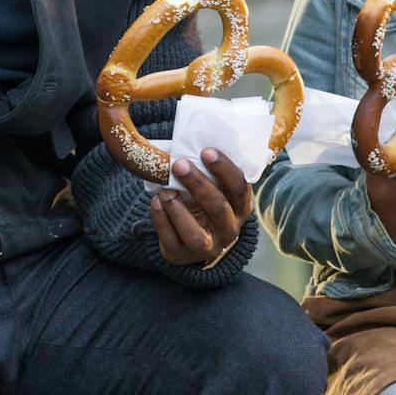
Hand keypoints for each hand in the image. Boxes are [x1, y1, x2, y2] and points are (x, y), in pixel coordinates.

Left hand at [151, 149, 250, 265]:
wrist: (192, 241)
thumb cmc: (203, 203)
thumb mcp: (214, 189)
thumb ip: (207, 171)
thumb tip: (188, 139)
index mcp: (240, 207)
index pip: (239, 188)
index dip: (224, 169)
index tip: (206, 151)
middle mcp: (229, 229)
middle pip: (218, 208)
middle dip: (198, 185)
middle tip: (179, 164)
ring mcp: (207, 247)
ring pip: (196, 234)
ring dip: (178, 210)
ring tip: (165, 189)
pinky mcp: (182, 255)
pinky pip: (172, 241)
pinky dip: (162, 221)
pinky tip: (155, 202)